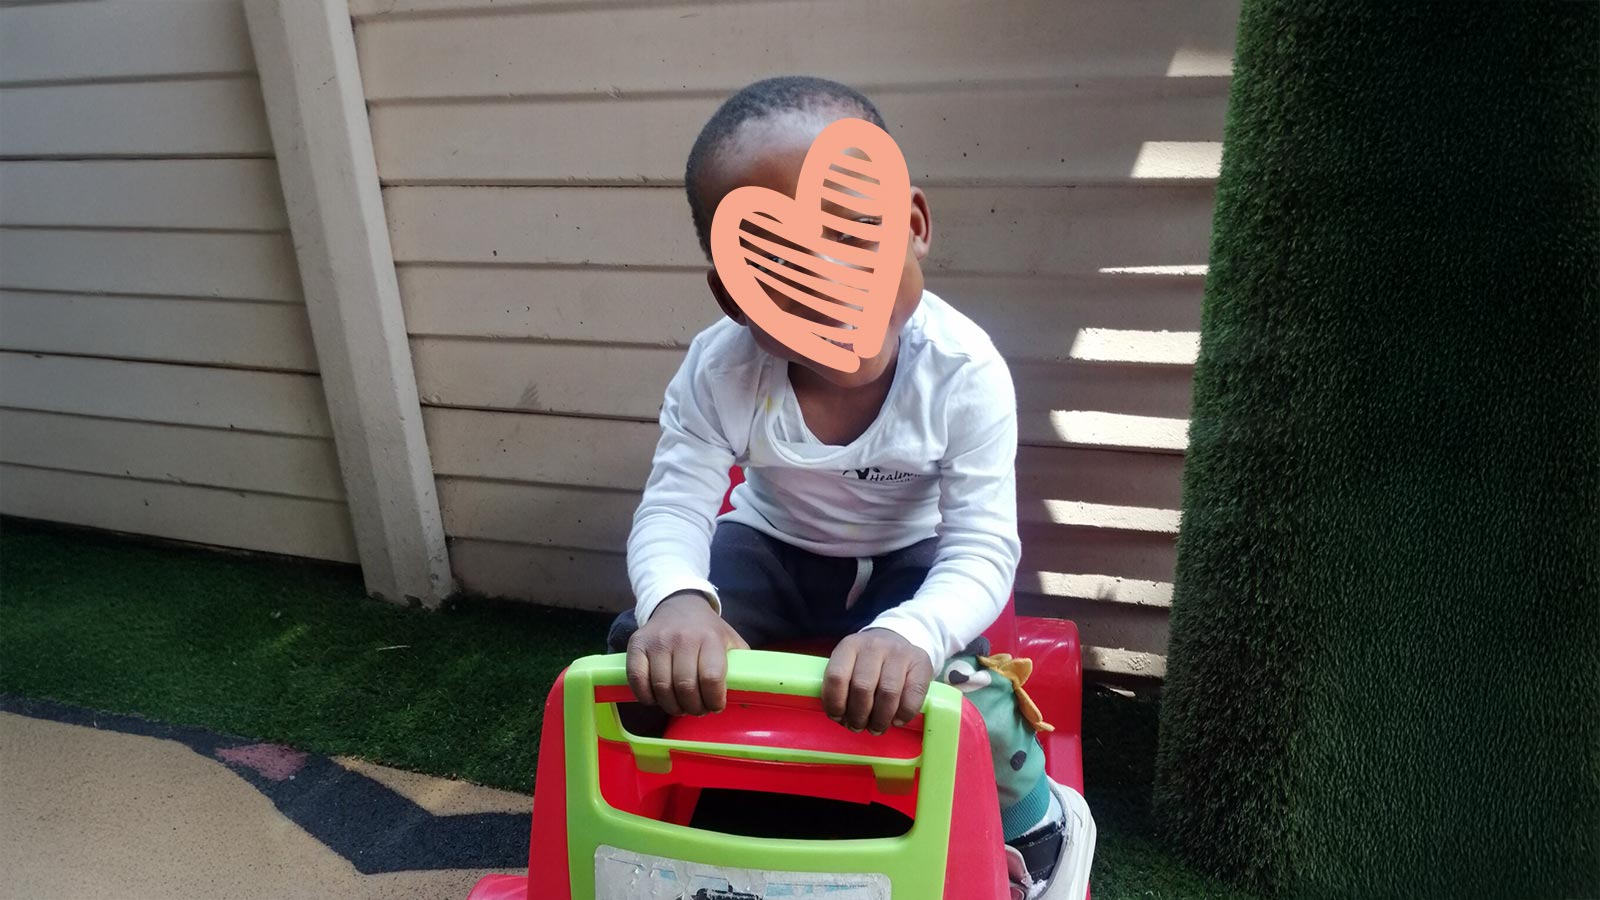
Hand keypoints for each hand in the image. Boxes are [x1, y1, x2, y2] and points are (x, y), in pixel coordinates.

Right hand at [626, 591, 748, 715]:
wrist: (679, 604)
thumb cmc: (708, 630)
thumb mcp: (730, 640)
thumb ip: (741, 665)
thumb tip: (752, 694)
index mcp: (711, 638)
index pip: (711, 678)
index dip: (714, 700)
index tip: (716, 706)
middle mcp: (683, 638)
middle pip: (685, 687)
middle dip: (693, 708)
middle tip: (697, 709)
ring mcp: (658, 641)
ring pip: (661, 687)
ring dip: (672, 706)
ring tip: (680, 706)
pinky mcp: (637, 644)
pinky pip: (637, 679)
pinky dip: (647, 696)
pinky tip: (657, 698)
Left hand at [823, 628, 933, 734]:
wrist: (898, 641)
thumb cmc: (869, 663)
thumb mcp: (849, 665)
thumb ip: (841, 686)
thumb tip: (841, 717)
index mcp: (849, 646)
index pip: (836, 677)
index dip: (835, 703)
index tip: (838, 717)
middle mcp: (874, 646)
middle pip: (862, 688)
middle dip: (858, 716)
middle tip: (858, 727)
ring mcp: (899, 652)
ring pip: (887, 694)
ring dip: (880, 719)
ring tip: (876, 727)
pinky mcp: (921, 662)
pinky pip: (912, 697)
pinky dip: (903, 715)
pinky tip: (896, 720)